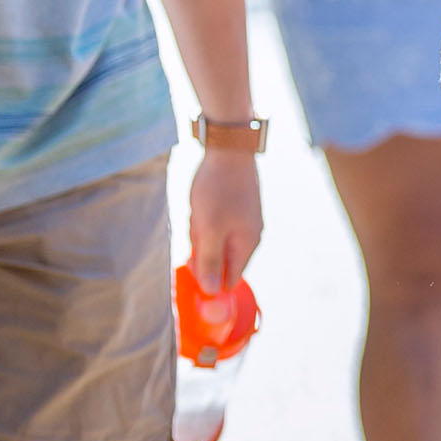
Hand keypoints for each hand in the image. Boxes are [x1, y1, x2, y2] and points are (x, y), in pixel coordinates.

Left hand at [187, 137, 263, 291]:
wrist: (228, 149)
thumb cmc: (218, 190)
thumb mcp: (209, 229)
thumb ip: (211, 261)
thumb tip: (213, 291)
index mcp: (247, 244)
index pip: (229, 279)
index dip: (208, 276)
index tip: (191, 258)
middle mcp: (249, 236)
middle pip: (219, 259)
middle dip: (202, 247)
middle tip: (197, 225)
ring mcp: (243, 221)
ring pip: (214, 240)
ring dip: (200, 230)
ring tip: (199, 210)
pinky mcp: (235, 208)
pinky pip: (215, 224)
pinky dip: (204, 217)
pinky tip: (202, 202)